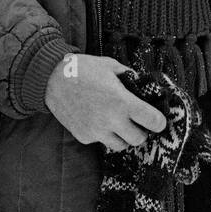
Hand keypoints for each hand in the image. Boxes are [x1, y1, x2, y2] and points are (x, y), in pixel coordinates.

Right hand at [44, 54, 167, 151]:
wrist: (51, 79)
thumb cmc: (83, 69)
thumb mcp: (111, 66)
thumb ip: (130, 76)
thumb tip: (143, 84)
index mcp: (123, 102)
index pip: (153, 122)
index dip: (159, 122)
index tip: (158, 120)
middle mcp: (112, 120)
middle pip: (139, 139)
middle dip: (141, 131)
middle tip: (136, 122)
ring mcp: (96, 131)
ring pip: (120, 145)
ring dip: (123, 136)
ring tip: (117, 123)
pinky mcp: (84, 137)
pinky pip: (100, 141)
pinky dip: (102, 134)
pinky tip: (96, 119)